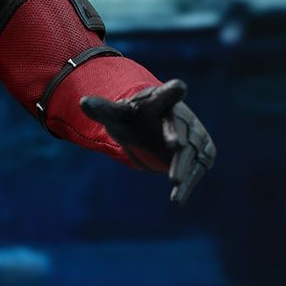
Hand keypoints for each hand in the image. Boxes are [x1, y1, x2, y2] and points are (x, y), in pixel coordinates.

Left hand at [79, 78, 215, 205]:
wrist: (153, 127)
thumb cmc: (134, 119)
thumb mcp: (117, 116)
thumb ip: (103, 109)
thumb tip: (82, 102)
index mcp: (160, 102)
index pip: (166, 95)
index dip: (172, 91)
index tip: (179, 87)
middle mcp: (182, 116)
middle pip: (180, 128)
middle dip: (178, 137)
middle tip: (176, 147)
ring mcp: (195, 134)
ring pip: (192, 151)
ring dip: (184, 166)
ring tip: (174, 183)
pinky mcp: (203, 151)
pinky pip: (198, 167)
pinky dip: (189, 182)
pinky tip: (177, 198)